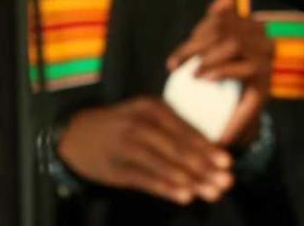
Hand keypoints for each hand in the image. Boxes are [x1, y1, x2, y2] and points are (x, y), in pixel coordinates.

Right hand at [56, 98, 234, 203]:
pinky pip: (144, 179)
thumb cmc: (121, 124)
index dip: (208, 148)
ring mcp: (125, 146)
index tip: (228, 162)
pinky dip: (166, 188)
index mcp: (152, 108)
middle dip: (205, 167)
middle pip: (178, 149)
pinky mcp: (114, 168)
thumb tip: (208, 150)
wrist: (76, 133)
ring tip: (211, 192)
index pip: (186, 130)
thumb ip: (171, 128)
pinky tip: (184, 196)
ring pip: (164, 165)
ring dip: (190, 180)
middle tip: (226, 181)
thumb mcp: (145, 115)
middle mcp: (140, 124)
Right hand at [167, 0, 273, 148]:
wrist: (259, 58)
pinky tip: (188, 43)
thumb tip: (219, 147)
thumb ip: (235, 125)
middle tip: (189, 73)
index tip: (200, 80)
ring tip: (178, 63)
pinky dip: (201, 26)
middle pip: (233, 42)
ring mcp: (252, 25)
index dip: (224, 70)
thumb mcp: (247, 108)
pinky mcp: (240, 13)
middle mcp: (262, 43)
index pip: (249, 65)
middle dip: (208, 56)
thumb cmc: (248, 90)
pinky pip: (219, 12)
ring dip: (196, 43)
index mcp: (265, 67)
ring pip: (222, 26)